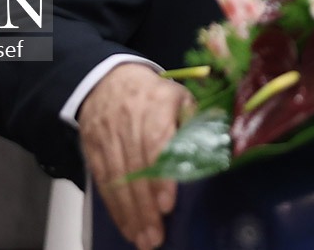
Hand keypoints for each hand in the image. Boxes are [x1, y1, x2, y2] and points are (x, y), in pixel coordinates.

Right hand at [78, 63, 192, 249]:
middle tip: (156, 236)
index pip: (156, 143)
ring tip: (143, 238)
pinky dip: (114, 207)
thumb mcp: (180, 96)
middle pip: (135, 169)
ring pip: (117, 180)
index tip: (168, 204)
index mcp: (155, 104)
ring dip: (130, 213)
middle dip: (145, 206)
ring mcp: (107, 136)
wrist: (107, 80)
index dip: (161, 176)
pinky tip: (126, 226)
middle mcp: (128, 121)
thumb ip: (196, 121)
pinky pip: (102, 182)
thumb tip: (221, 145)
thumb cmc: (153, 93)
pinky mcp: (92, 149)